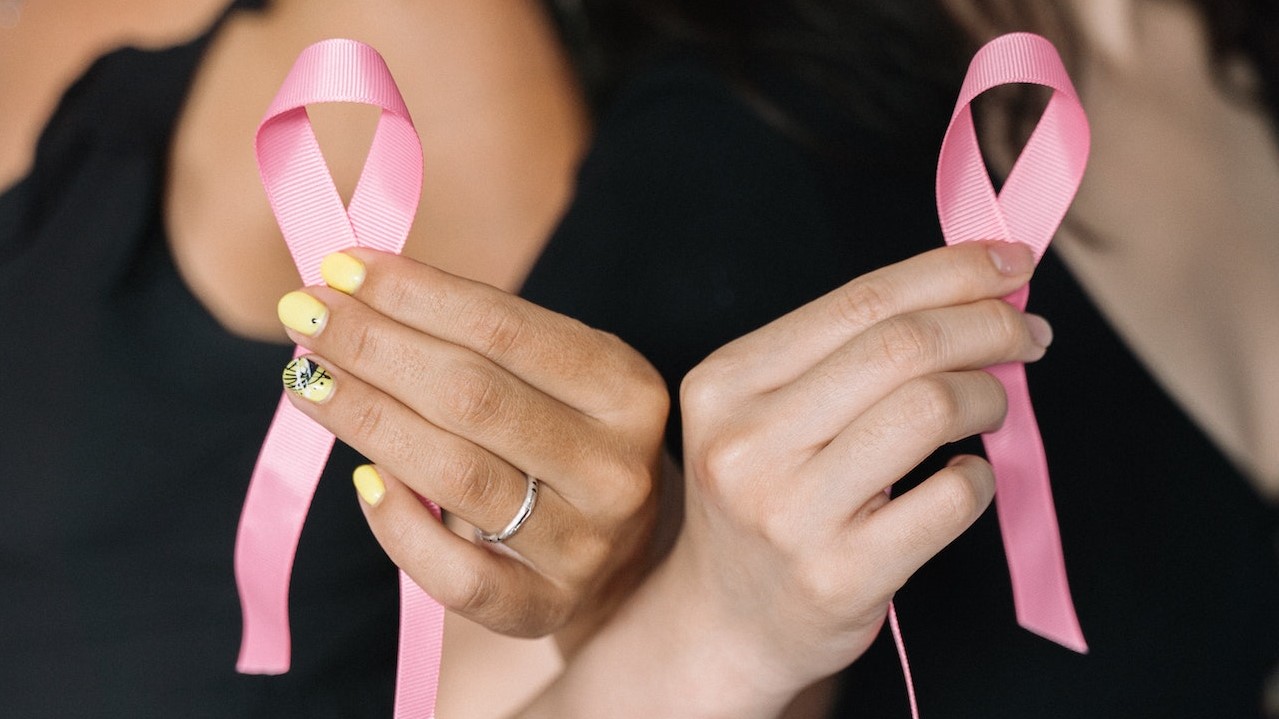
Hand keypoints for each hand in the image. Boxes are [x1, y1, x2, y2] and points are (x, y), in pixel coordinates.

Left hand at [275, 249, 667, 644]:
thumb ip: (479, 339)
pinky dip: (399, 526)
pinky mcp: (546, 608)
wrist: (626, 560)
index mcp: (627, 389)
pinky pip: (455, 574)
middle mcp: (616, 467)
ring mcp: (585, 545)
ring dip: (365, 418)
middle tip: (303, 315)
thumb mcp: (558, 379)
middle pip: (472, 397)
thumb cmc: (567, 443)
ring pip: (456, 475)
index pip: (505, 328)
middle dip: (374, 347)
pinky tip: (362, 481)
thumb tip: (351, 287)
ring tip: (306, 379)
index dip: (415, 295)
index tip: (341, 267)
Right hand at [521, 240, 1050, 716]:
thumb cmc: (765, 500)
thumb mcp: (764, 413)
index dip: (949, 270)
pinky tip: (966, 476)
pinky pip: (950, 496)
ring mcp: (790, 514)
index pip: (859, 301)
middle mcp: (745, 443)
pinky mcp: (839, 575)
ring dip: (987, 395)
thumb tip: (977, 290)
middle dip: (988, 324)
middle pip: (900, 347)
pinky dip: (981, 477)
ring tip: (991, 405)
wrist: (725, 621)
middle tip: (1028, 333)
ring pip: (928, 409)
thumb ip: (845, 353)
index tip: (1009, 261)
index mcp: (724, 383)